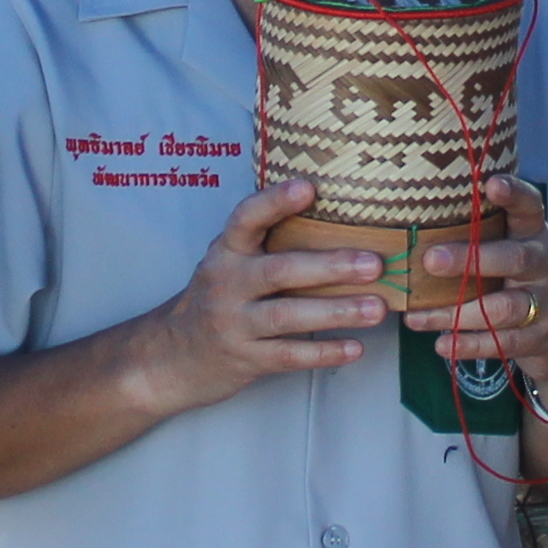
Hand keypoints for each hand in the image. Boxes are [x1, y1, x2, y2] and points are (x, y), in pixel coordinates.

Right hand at [122, 178, 392, 414]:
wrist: (171, 357)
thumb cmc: (216, 300)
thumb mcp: (229, 264)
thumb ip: (267, 245)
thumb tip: (339, 221)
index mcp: (226, 252)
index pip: (247, 218)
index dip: (276, 201)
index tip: (309, 188)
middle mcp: (227, 283)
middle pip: (279, 271)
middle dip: (330, 266)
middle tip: (374, 263)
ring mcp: (234, 323)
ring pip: (287, 316)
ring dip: (336, 312)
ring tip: (377, 309)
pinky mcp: (244, 359)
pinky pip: (289, 356)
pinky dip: (324, 352)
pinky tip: (356, 348)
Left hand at [426, 175, 547, 412]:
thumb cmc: (520, 279)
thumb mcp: (512, 249)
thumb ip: (481, 234)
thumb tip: (415, 219)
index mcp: (535, 235)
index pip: (530, 208)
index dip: (514, 194)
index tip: (491, 184)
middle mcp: (545, 265)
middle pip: (515, 258)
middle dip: (472, 260)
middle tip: (431, 260)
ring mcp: (546, 304)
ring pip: (504, 308)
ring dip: (457, 313)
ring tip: (416, 317)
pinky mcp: (538, 338)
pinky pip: (502, 343)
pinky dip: (468, 345)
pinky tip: (440, 343)